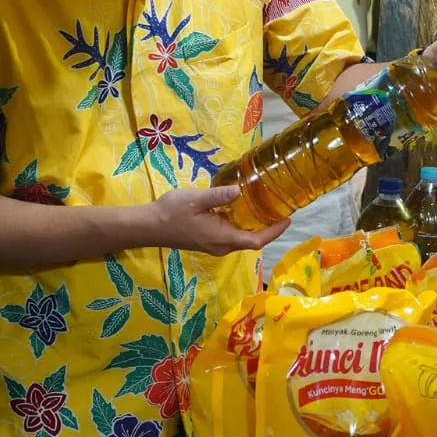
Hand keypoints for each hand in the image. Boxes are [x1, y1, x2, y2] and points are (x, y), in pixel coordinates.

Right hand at [154, 185, 289, 254]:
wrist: (148, 226)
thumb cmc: (171, 212)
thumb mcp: (196, 199)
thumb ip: (219, 196)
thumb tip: (240, 190)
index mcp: (222, 238)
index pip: (256, 241)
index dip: (274, 232)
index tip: (287, 219)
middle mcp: (221, 246)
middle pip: (252, 241)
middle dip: (268, 228)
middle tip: (280, 208)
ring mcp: (214, 246)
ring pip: (241, 239)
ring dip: (255, 227)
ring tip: (266, 208)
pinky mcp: (208, 242)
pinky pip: (231, 236)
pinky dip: (242, 226)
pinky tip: (242, 210)